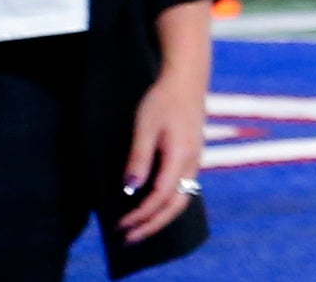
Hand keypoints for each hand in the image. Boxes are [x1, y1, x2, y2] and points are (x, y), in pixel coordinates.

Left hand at [120, 52, 208, 244]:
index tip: (119, 226)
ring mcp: (196, 159)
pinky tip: (153, 205)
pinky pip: (184, 188)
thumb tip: (130, 190)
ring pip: (183, 198)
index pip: (161, 197)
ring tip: (139, 227)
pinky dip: (168, 204)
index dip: (140, 215)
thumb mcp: (145, 127)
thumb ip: (138, 159)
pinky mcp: (193, 155)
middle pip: (176, 205)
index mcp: (181, 155)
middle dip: (152, 225)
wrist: (188, 78)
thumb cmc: (163, 99)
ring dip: (160, 217)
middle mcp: (193, 161)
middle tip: (128, 238)